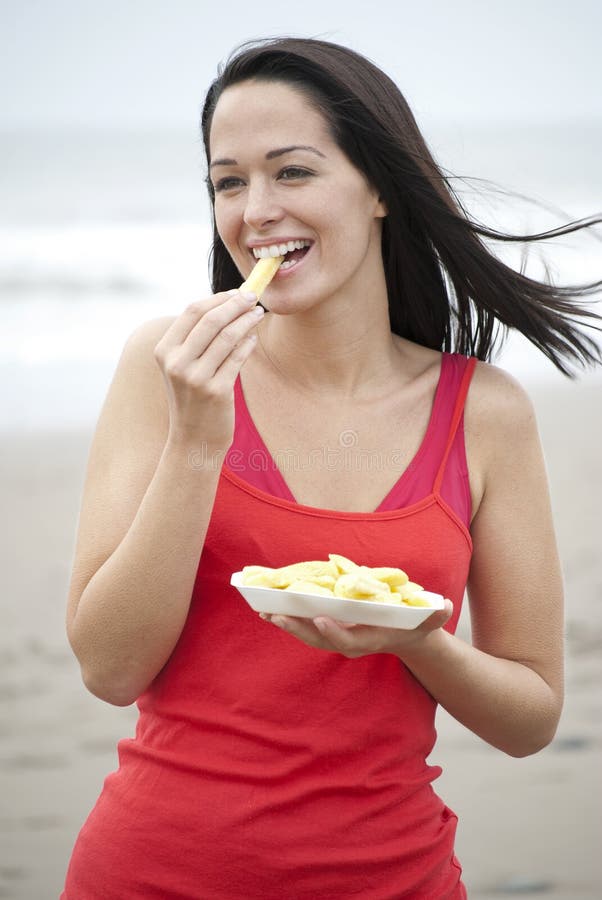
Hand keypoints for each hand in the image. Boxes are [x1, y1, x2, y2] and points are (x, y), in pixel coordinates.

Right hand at [153, 289, 263, 449]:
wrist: (193, 440)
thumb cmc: (191, 398)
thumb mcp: (182, 367)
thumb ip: (195, 338)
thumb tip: (225, 304)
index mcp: (164, 351)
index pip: (192, 311)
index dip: (218, 298)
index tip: (236, 292)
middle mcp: (176, 363)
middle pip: (210, 319)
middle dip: (235, 303)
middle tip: (253, 296)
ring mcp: (196, 378)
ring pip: (227, 336)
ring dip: (247, 320)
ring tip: (258, 314)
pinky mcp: (217, 391)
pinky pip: (238, 358)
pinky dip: (249, 343)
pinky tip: (254, 338)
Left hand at [259, 600, 453, 658]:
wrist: (406, 634)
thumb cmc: (416, 624)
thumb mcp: (430, 618)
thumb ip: (437, 614)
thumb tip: (444, 607)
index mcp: (370, 640)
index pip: (348, 641)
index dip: (333, 631)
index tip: (319, 617)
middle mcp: (349, 642)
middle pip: (319, 638)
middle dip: (297, 628)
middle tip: (275, 614)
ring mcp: (338, 636)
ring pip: (307, 633)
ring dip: (285, 623)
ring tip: (263, 611)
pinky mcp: (329, 628)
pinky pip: (305, 624)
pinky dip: (288, 617)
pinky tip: (268, 608)